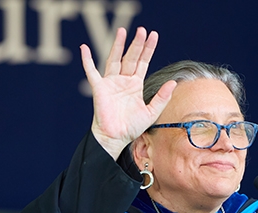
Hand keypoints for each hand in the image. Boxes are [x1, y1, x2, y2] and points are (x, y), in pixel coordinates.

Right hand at [80, 27, 176, 158]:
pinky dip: (87, 60)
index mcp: (135, 85)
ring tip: (122, 30)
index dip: (148, 49)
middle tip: (142, 30)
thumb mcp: (151, 112)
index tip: (153, 35)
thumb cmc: (131, 127)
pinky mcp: (99, 88)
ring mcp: (111, 83)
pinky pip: (91, 72)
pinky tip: (84, 48)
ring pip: (114, 59)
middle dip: (136, 44)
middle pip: (130, 57)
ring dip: (117, 45)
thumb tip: (173, 83)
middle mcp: (123, 81)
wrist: (116, 137)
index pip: (143, 62)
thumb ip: (162, 97)